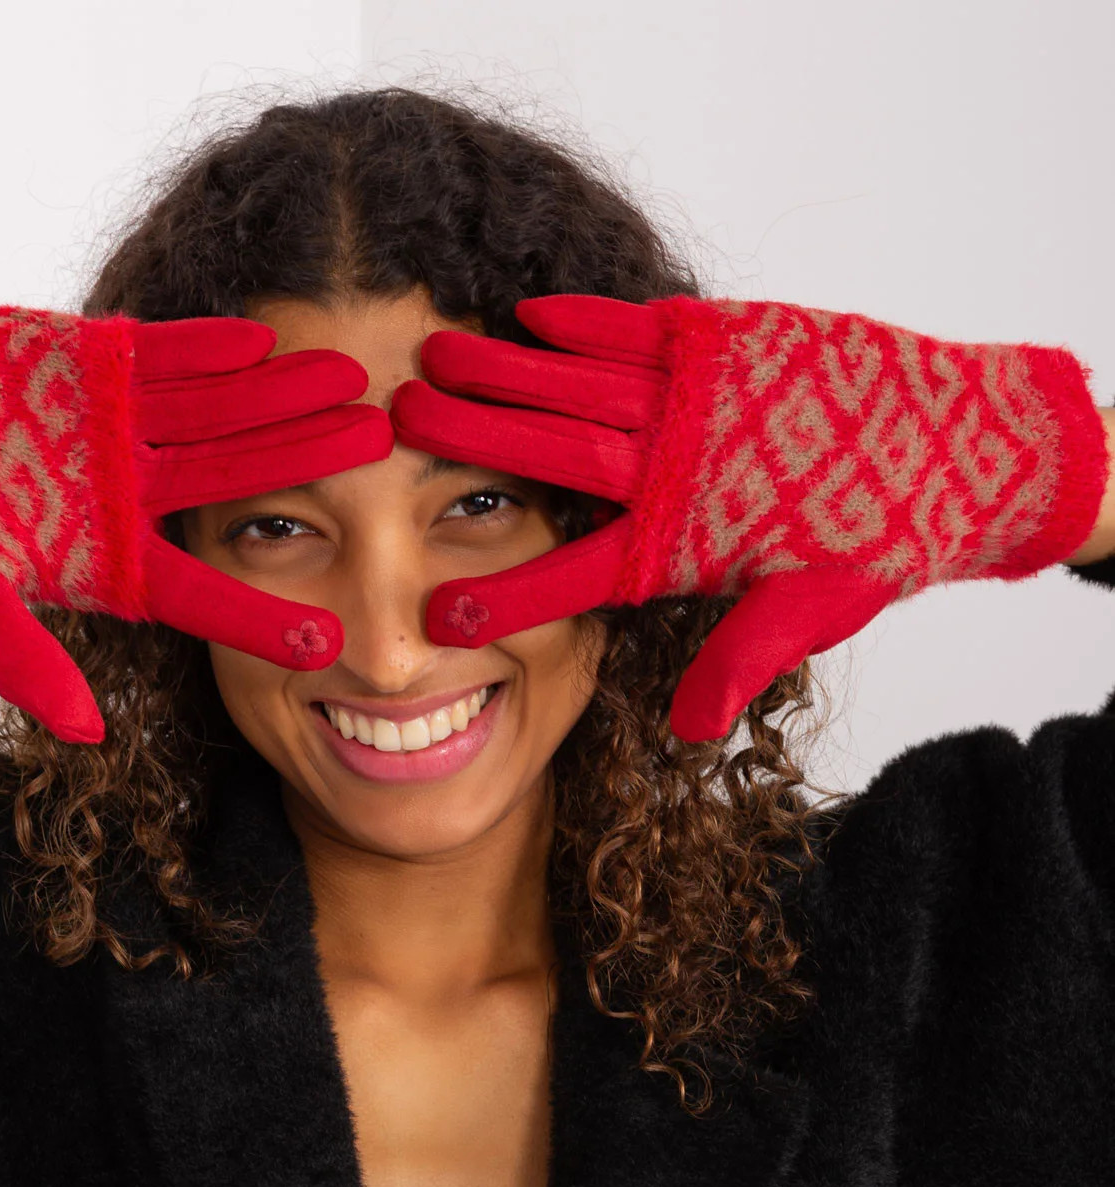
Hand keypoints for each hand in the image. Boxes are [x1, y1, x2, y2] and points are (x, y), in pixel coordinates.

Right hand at [0, 307, 392, 740]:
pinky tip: (262, 336)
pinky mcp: (71, 362)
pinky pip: (153, 353)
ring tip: (354, 380)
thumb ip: (25, 660)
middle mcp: (121, 498)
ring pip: (211, 411)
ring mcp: (102, 427)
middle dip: (305, 472)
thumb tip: (88, 734)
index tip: (332, 645)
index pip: (202, 596)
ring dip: (278, 396)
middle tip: (385, 461)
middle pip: (233, 488)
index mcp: (104, 567)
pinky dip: (202, 345)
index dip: (263, 618)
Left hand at [391, 294, 1111, 739]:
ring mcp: (679, 411)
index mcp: (666, 550)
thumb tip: (691, 729)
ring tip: (435, 359)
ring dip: (508, 375)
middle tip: (396, 430)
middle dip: (476, 444)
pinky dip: (589, 323)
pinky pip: (638, 336)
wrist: (938, 455)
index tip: (439, 616)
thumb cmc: (874, 546)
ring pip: (577, 391)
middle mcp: (655, 478)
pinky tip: (529, 311)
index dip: (509, 595)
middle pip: (549, 462)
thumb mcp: (810, 612)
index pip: (571, 576)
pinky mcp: (713, 348)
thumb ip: (744, 659)